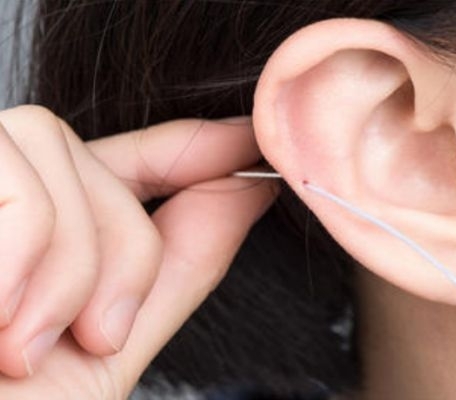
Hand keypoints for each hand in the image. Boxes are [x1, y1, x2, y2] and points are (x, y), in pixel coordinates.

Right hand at [0, 106, 276, 386]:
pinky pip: (15, 191)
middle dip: (122, 258)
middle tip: (90, 339)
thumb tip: (245, 189)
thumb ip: (177, 264)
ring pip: (59, 159)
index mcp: (49, 230)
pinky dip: (22, 261)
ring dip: (67, 272)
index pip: (137, 157)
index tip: (245, 135)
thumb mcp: (105, 350)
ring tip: (16, 348)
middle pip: (100, 164)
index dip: (194, 144)